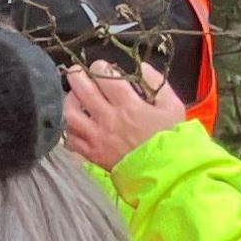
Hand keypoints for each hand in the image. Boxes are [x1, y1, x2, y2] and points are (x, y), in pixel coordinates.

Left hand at [62, 59, 185, 168]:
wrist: (166, 173)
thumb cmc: (170, 138)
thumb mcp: (173, 106)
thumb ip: (157, 83)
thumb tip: (142, 67)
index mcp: (129, 106)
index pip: (105, 77)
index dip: (100, 67)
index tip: (102, 67)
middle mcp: (109, 119)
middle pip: (82, 91)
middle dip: (77, 76)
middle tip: (78, 72)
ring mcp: (97, 138)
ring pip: (70, 114)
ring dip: (69, 101)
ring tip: (74, 96)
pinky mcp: (92, 154)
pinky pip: (70, 139)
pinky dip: (68, 128)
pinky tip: (75, 122)